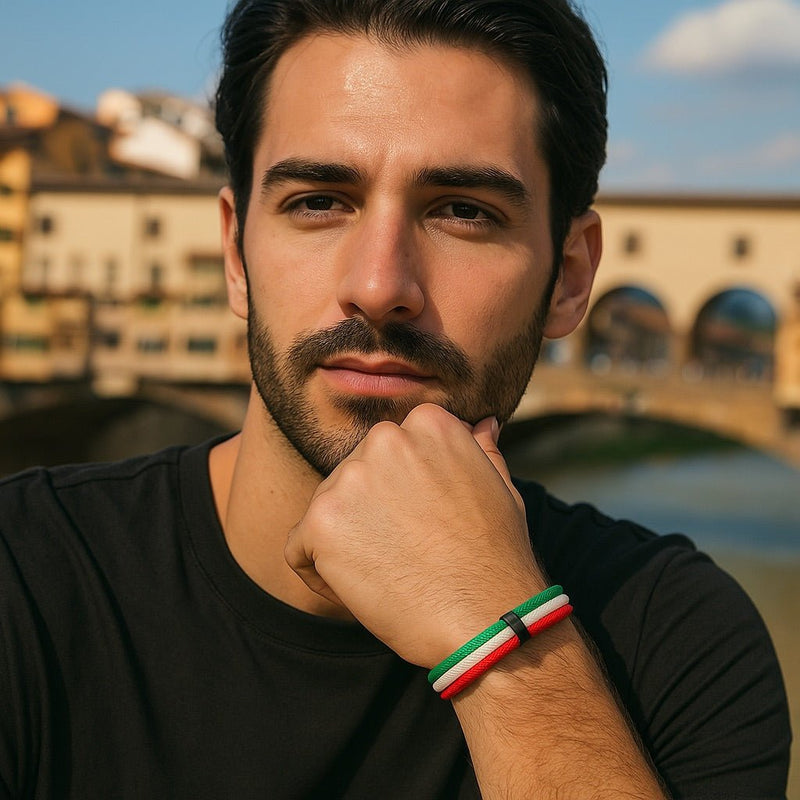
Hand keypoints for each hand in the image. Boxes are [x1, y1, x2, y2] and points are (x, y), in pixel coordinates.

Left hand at [284, 403, 545, 666]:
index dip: (402, 490)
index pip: (392, 449)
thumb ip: (478, 450)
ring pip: (329, 508)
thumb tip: (481, 424)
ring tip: (389, 574)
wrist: (485, 617)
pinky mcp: (321, 521)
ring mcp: (349, 478)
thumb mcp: (501, 488)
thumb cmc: (497, 558)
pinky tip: (359, 590)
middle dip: (371, 510)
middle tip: (406, 553)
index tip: (423, 523)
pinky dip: (320, 572)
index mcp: (428, 422)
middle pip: (356, 474)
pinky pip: (300, 546)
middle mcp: (385, 439)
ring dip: (348, 539)